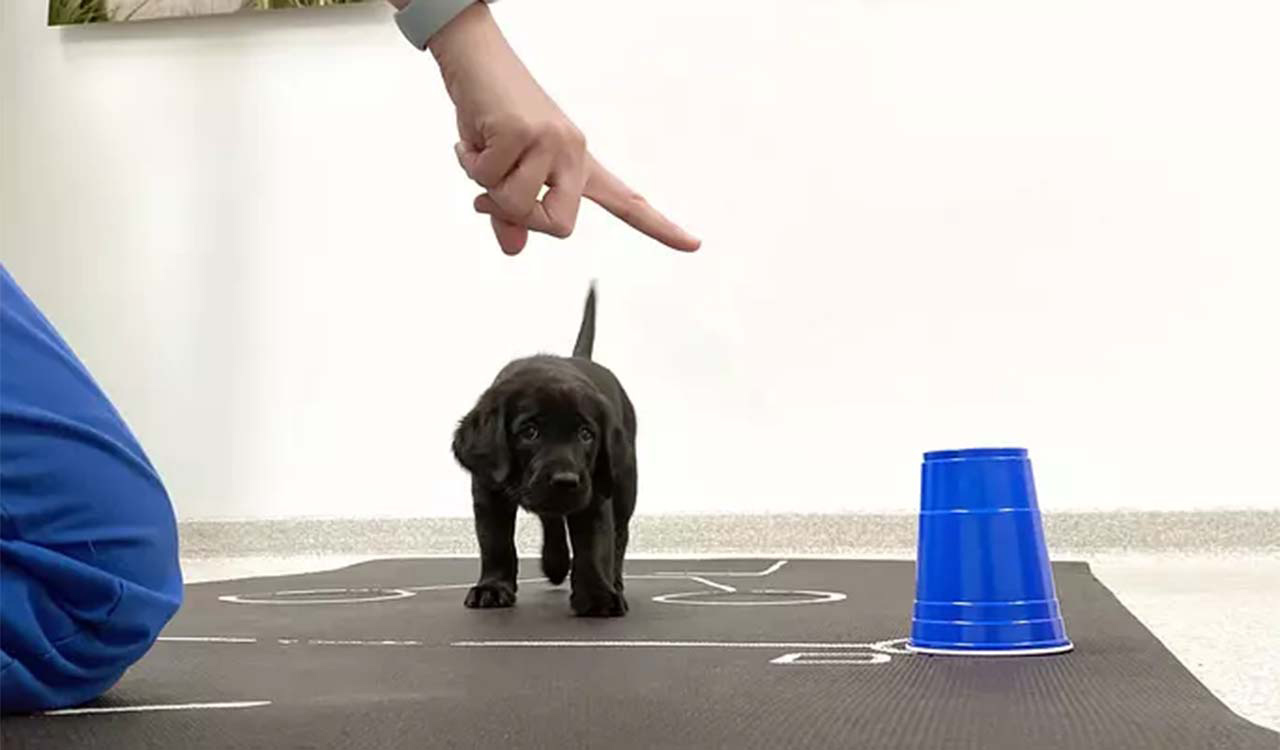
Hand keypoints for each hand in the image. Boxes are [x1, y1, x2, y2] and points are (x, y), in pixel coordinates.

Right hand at [428, 3, 700, 254]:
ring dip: (484, 185)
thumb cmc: (490, 112)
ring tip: (481, 150)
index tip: (694, 244)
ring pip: (515, 204)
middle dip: (517, 218)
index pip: (627, 201)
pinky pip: (489, 177)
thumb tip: (515, 249)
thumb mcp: (502, 171)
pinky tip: (471, 136)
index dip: (659, 227)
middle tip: (488, 197)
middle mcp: (573, 152)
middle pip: (560, 226)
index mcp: (578, 163)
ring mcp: (552, 140)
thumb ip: (512, 215)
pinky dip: (469, 162)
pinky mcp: (523, 131)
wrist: (473, 57)